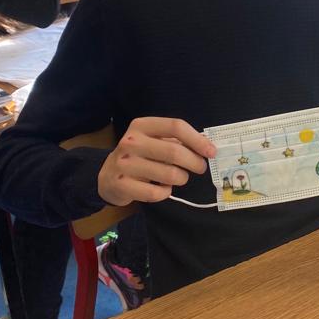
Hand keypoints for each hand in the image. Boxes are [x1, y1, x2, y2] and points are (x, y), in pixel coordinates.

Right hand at [97, 117, 216, 205]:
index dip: (197, 140)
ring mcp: (124, 163)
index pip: (176, 127)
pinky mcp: (121, 184)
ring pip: (169, 174)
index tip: (211, 151)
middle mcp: (131, 141)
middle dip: (195, 162)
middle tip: (200, 168)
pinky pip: (156, 192)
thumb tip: (207, 146)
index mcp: (141, 125)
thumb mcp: (154, 141)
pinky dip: (166, 192)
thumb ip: (177, 141)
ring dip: (181, 178)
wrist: (107, 176)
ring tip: (179, 177)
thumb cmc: (140, 156)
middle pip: (175, 151)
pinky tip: (163, 188)